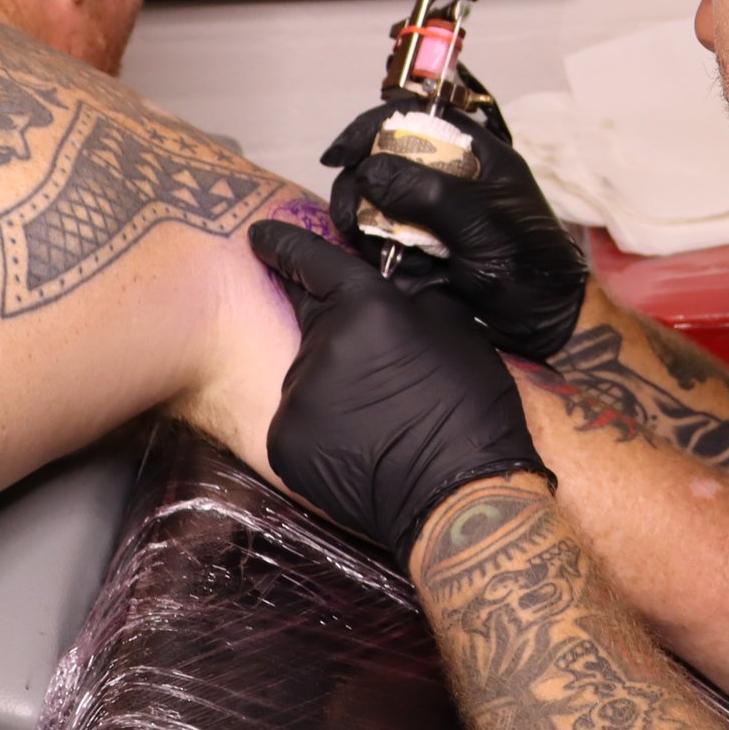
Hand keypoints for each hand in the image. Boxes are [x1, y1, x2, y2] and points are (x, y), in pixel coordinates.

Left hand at [247, 222, 552, 556]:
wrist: (458, 494)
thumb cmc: (469, 406)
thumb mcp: (456, 329)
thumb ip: (413, 293)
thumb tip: (396, 277)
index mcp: (364, 307)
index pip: (310, 260)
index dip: (283, 243)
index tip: (259, 235)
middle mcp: (319, 345)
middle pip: (313, 322)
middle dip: (334, 330)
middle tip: (375, 360)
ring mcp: (296, 397)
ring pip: (306, 374)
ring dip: (331, 381)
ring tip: (377, 414)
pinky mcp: (284, 442)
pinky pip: (298, 419)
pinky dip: (321, 424)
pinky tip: (358, 442)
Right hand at [323, 101, 589, 360]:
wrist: (544, 321)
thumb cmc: (529, 262)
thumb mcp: (480, 221)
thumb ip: (425, 191)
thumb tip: (367, 170)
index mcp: (471, 153)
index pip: (413, 119)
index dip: (370, 130)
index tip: (337, 156)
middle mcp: (446, 177)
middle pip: (381, 162)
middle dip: (359, 187)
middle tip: (352, 219)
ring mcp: (431, 215)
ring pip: (375, 204)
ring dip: (368, 226)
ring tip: (383, 253)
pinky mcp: (420, 250)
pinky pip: (382, 242)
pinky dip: (377, 253)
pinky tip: (393, 269)